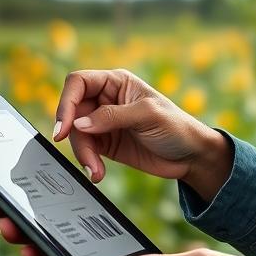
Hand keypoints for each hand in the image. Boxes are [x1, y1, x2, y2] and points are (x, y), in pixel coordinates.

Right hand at [54, 69, 231, 200]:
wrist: (190, 157)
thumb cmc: (177, 127)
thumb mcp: (148, 115)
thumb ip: (113, 116)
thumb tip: (79, 123)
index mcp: (117, 82)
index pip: (79, 83)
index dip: (66, 102)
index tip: (65, 126)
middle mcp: (106, 99)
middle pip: (73, 111)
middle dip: (74, 134)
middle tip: (84, 154)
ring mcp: (104, 122)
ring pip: (76, 134)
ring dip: (83, 154)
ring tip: (95, 170)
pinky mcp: (105, 144)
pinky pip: (85, 151)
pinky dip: (87, 163)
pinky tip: (97, 173)